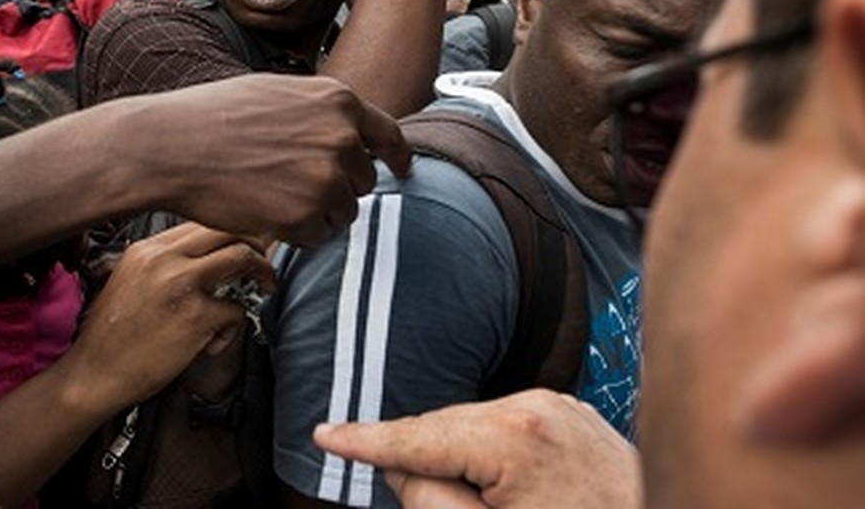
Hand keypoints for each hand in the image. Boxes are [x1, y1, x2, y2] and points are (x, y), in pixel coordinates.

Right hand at [66, 223, 272, 408]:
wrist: (94, 374)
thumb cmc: (111, 337)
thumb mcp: (129, 282)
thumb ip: (163, 265)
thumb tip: (206, 260)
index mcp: (146, 249)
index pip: (201, 223)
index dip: (231, 231)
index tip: (245, 243)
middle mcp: (164, 259)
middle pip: (226, 229)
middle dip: (255, 242)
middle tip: (263, 261)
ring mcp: (182, 284)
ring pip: (242, 257)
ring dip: (262, 271)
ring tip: (265, 286)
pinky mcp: (196, 316)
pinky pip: (236, 310)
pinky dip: (232, 329)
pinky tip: (212, 344)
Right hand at [134, 74, 410, 248]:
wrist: (172, 146)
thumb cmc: (214, 116)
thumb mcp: (279, 92)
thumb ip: (321, 111)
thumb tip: (346, 133)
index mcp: (338, 101)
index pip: (389, 135)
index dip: (398, 156)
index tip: (402, 169)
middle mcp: (341, 139)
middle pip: (363, 180)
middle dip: (337, 186)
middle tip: (291, 181)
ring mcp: (325, 180)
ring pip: (343, 212)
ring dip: (317, 212)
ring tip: (271, 194)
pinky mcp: (305, 217)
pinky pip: (318, 237)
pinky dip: (296, 233)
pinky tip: (264, 211)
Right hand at [313, 389, 640, 508]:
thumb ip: (429, 500)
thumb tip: (400, 466)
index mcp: (514, 434)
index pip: (416, 435)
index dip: (365, 440)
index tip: (324, 434)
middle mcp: (538, 405)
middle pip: (445, 429)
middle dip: (422, 458)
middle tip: (413, 492)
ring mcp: (563, 408)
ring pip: (477, 428)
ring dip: (460, 459)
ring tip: (480, 507)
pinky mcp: (578, 419)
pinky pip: (512, 429)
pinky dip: (492, 454)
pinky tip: (505, 493)